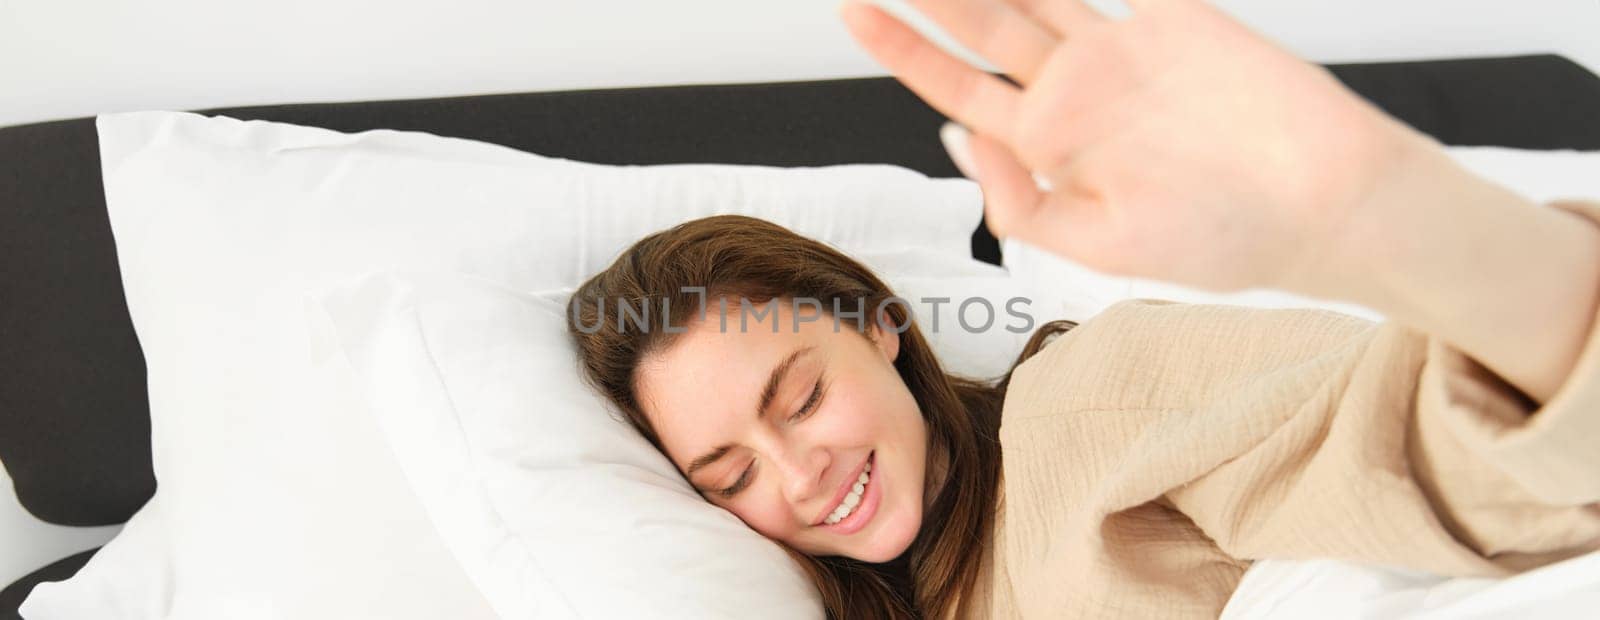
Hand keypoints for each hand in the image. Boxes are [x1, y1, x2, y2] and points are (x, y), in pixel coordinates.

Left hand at [840, 0, 1436, 292]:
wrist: (1325, 204)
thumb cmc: (1224, 238)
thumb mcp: (1101, 246)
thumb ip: (1021, 200)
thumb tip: (956, 138)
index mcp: (1050, 147)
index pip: (956, 90)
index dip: (901, 51)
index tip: (854, 11)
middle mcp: (1077, 92)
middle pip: (981, 26)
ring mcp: (1123, 49)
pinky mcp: (1174, 16)